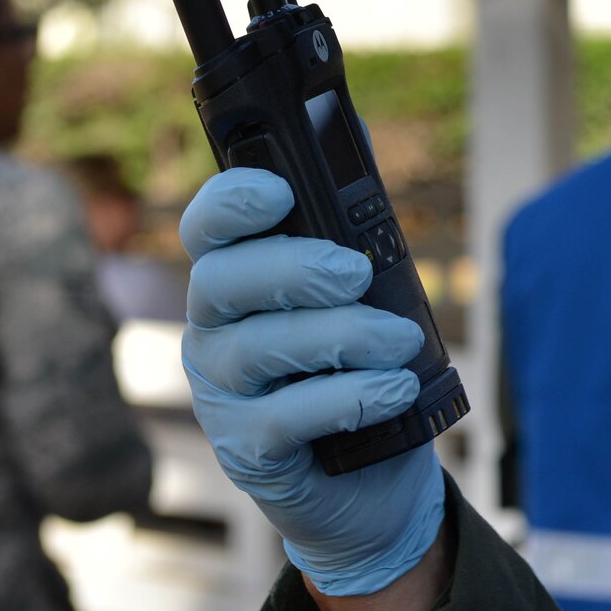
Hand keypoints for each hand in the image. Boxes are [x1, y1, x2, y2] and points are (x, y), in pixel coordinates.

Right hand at [181, 168, 444, 595]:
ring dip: (342, 335)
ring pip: (259, 347)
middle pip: (221, 281)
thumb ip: (353, 216)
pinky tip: (395, 390)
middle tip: (358, 273)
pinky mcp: (247, 452)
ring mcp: (221, 395)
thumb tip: (356, 132)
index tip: (278, 191)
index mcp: (236, 280)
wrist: (378, 478)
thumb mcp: (366, 288)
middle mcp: (212, 332)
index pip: (207, 229)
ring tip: (403, 340)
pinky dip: (349, 397)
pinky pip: (286, 417)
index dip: (230, 203)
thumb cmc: (365, 365)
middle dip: (294, 268)